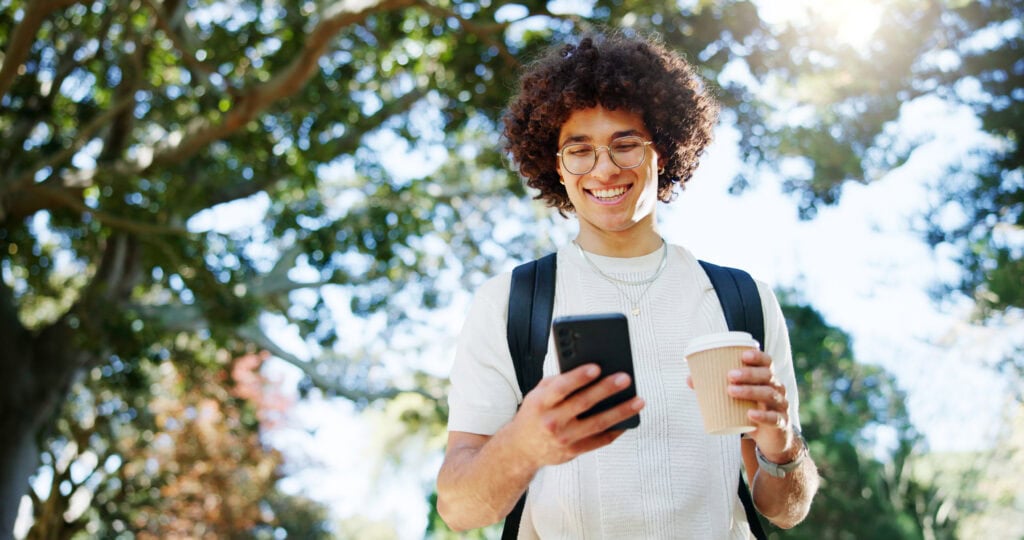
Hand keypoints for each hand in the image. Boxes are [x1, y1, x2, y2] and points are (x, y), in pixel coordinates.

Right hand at [510, 364, 644, 468]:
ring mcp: (564, 439)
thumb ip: (557, 383)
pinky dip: (616, 430)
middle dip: (606, 389)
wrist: (520, 449)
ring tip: (638, 400)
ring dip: (620, 411)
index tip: (597, 367)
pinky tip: (628, 420)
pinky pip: (600, 440)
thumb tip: (587, 370)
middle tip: (625, 378)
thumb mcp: (537, 395)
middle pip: (583, 403)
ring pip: (597, 423)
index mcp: (540, 403)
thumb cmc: (534, 414)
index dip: (579, 377)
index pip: (561, 388)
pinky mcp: (573, 452)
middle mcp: (552, 421)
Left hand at [726, 350, 796, 459]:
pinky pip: (774, 418)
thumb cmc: (751, 411)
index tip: (742, 355)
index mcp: (767, 379)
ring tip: (731, 391)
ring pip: (769, 394)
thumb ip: (715, 388)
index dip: (758, 356)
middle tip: (729, 376)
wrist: (771, 439)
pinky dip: (762, 416)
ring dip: (750, 391)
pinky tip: (750, 414)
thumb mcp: (737, 399)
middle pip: (767, 376)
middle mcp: (777, 389)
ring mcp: (781, 406)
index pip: (767, 362)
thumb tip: (689, 378)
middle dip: (749, 374)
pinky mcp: (781, 423)